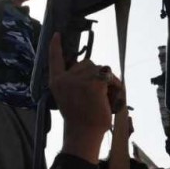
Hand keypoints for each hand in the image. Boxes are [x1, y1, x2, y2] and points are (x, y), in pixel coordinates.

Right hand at [49, 32, 119, 162]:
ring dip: (107, 81)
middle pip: (87, 64)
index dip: (55, 47)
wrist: (83, 133)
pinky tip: (112, 97)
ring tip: (105, 98)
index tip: (56, 35)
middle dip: (96, 75)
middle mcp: (65, 78)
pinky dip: (115, 86)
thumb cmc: (79, 119)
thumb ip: (73, 82)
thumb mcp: (67, 97)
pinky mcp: (94, 83)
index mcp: (56, 82)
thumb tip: (91, 69)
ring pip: (100, 69)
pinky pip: (110, 77)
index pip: (54, 60)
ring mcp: (80, 79)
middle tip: (98, 93)